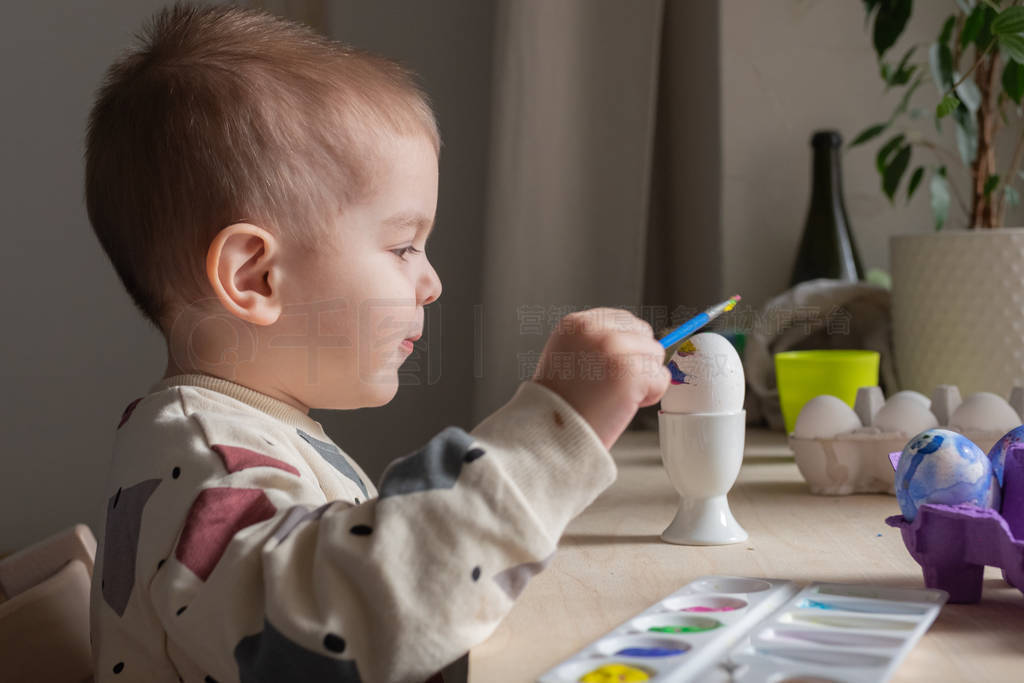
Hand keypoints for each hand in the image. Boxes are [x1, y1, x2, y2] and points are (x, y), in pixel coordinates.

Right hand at [532, 308, 670, 448]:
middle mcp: (594, 330)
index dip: (626, 347)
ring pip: (655, 356)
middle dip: (637, 360)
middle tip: (611, 385)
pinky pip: (661, 379)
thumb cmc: (560, 404)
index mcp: (576, 324)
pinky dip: (649, 396)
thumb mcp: (568, 356)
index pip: (624, 320)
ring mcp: (614, 349)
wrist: (550, 434)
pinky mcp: (631, 372)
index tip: (611, 368)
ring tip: (614, 395)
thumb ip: (597, 343)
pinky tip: (624, 404)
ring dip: (643, 380)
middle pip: (644, 334)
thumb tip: (640, 341)